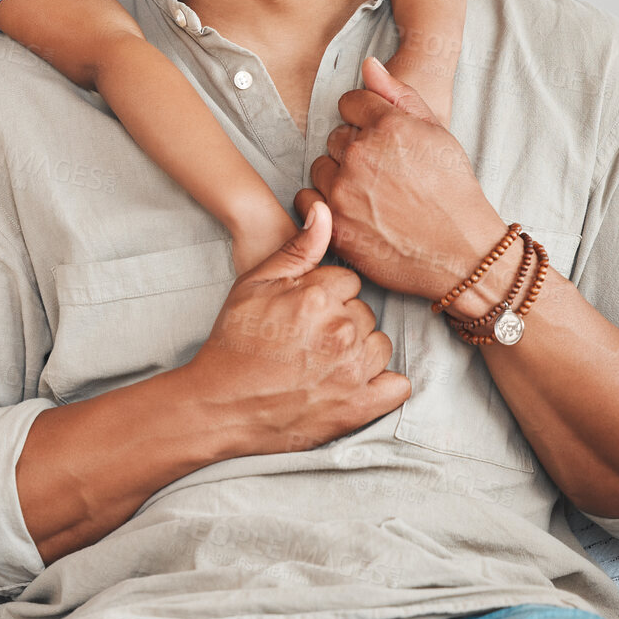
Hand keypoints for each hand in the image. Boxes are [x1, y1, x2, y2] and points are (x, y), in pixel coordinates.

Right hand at [190, 201, 409, 453]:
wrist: (220, 404)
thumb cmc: (233, 342)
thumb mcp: (254, 284)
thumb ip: (297, 248)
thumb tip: (324, 210)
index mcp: (317, 297)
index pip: (348, 282)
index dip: (325, 294)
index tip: (304, 310)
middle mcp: (340, 332)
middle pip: (364, 312)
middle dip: (341, 320)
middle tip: (307, 337)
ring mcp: (352, 372)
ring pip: (380, 344)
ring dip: (360, 350)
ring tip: (324, 360)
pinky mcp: (359, 407)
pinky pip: (398, 386)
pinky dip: (382, 383)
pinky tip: (353, 380)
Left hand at [311, 57, 505, 297]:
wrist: (461, 253)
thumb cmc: (453, 192)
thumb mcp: (437, 134)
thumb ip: (399, 95)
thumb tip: (367, 64)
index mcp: (389, 126)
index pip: (350, 102)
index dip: (365, 118)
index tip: (380, 139)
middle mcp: (361, 154)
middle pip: (335, 136)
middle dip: (354, 149)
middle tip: (383, 173)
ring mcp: (344, 190)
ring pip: (321, 167)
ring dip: (337, 176)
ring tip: (370, 194)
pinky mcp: (333, 223)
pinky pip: (307, 199)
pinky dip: (322, 204)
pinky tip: (351, 211)